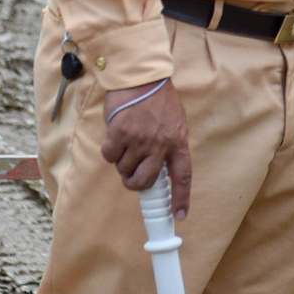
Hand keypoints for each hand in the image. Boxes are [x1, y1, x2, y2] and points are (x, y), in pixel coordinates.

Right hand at [100, 79, 191, 218]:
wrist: (142, 77)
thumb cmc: (159, 100)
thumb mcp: (175, 122)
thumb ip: (169, 144)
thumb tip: (158, 168)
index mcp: (178, 142)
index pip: (183, 176)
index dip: (181, 198)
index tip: (178, 216)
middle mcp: (160, 144)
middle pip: (144, 182)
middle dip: (134, 184)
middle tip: (131, 176)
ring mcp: (140, 140)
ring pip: (124, 169)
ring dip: (122, 161)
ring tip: (127, 142)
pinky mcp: (120, 134)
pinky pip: (110, 156)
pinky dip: (110, 150)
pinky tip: (117, 135)